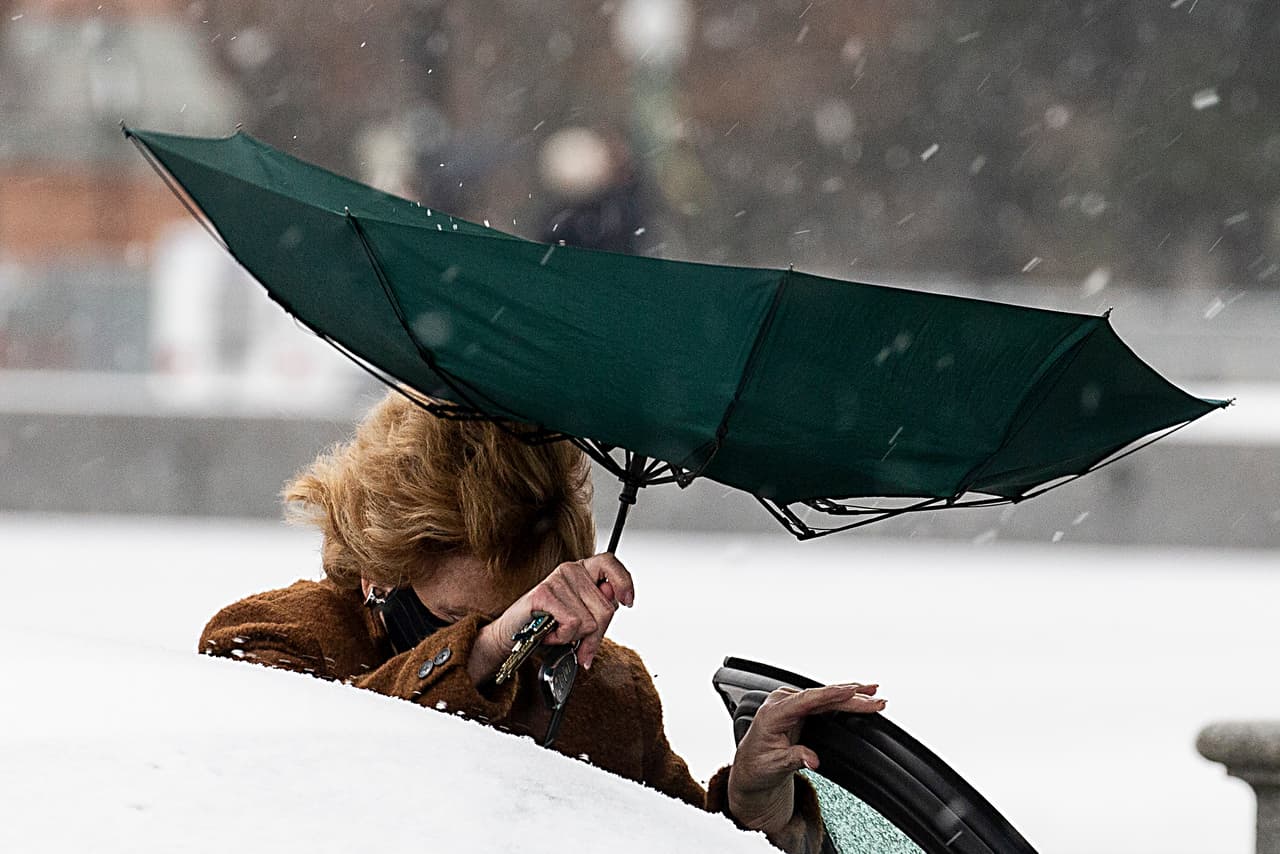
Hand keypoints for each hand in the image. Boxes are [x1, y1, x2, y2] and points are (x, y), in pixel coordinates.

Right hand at [470, 553, 634, 684]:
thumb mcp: (580, 618)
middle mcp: (570, 570)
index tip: (627, 602)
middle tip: (576, 638)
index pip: (610, 563)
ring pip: (589, 621)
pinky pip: (572, 624)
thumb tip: (616, 603)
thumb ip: (599, 610)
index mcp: (582, 570)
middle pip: (605, 608)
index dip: (624, 582)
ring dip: (574, 637)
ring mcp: (556, 580)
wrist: (512, 635)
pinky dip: (562, 637)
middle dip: (595, 633)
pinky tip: (550, 633)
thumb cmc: (547, 625)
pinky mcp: (543, 594)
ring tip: (558, 631)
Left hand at [728, 683, 884, 836]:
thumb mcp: (774, 766)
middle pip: (822, 697)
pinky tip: (858, 696)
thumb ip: (794, 759)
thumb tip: (812, 760)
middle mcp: (783, 702)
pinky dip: (842, 700)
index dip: (830, 694)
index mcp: (773, 713)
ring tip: (874, 694)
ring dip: (850, 696)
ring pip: (826, 697)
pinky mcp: (800, 708)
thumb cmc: (757, 765)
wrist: (750, 766)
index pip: (806, 699)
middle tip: (875, 700)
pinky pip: (824, 701)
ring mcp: (792, 703)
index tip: (850, 690)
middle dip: (850, 697)